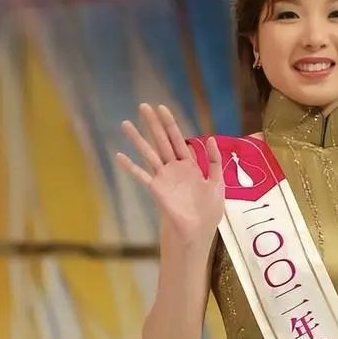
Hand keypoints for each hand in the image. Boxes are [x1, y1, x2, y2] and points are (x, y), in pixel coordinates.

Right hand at [116, 103, 223, 244]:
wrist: (198, 233)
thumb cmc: (208, 211)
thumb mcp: (217, 183)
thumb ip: (214, 162)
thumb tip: (209, 138)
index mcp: (189, 166)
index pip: (178, 139)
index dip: (170, 124)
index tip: (161, 107)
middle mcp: (174, 169)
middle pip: (162, 141)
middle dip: (153, 124)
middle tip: (142, 106)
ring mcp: (164, 178)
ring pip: (149, 154)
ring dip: (137, 139)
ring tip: (125, 123)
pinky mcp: (157, 190)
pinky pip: (142, 176)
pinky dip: (131, 166)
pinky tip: (120, 155)